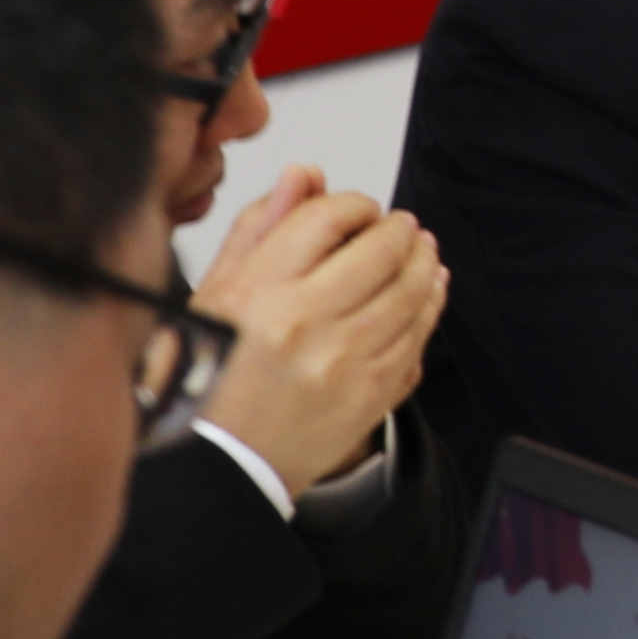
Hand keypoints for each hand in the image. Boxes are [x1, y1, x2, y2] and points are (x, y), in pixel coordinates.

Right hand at [189, 167, 442, 489]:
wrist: (218, 462)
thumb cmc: (207, 376)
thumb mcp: (212, 295)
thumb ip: (259, 230)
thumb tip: (305, 176)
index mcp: (256, 292)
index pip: (325, 218)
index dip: (354, 205)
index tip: (360, 210)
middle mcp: (302, 323)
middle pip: (381, 250)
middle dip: (400, 231)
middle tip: (403, 227)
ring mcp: (342, 362)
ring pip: (410, 293)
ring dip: (425, 264)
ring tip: (423, 252)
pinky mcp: (370, 396)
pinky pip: (417, 340)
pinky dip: (430, 308)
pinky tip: (429, 292)